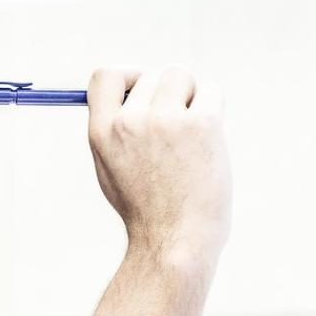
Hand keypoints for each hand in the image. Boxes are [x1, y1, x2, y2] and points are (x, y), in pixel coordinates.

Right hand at [86, 67, 232, 268]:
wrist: (175, 240)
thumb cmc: (146, 209)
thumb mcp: (111, 167)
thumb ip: (114, 130)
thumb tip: (132, 92)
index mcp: (102, 132)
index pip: (105, 76)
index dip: (128, 75)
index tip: (143, 90)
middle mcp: (129, 122)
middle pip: (153, 75)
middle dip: (169, 94)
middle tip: (177, 130)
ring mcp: (164, 121)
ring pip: (182, 76)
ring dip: (191, 96)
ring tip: (192, 134)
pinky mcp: (200, 124)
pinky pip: (211, 92)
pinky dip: (213, 107)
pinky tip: (209, 139)